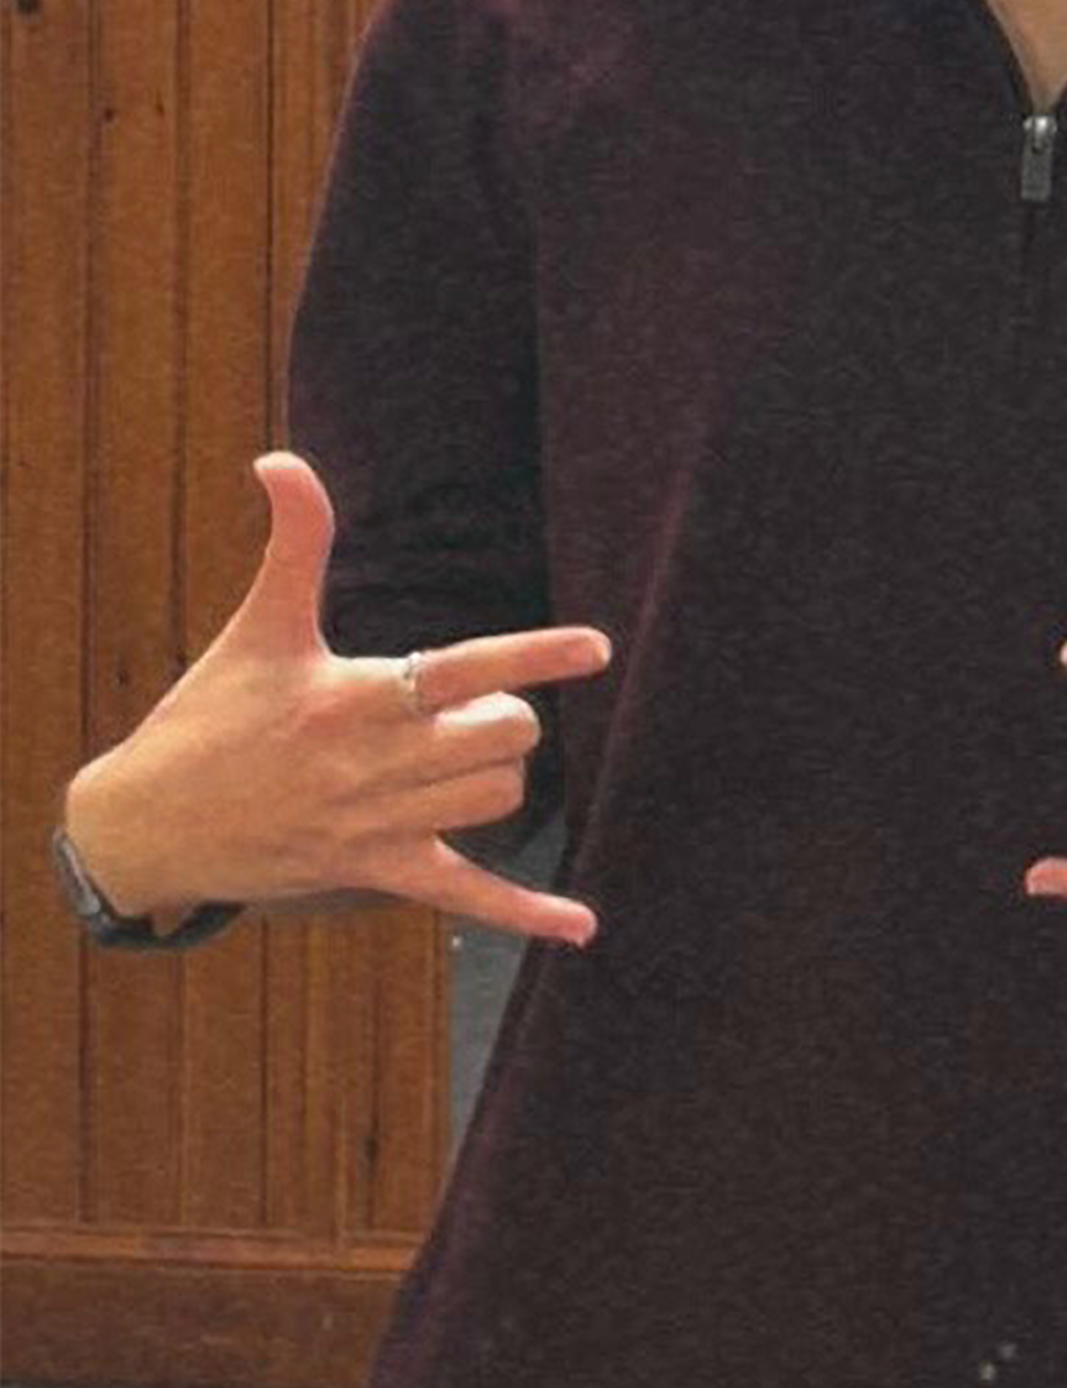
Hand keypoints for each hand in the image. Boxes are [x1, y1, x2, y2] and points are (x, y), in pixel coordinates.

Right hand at [62, 453, 611, 943]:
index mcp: (351, 695)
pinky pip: (466, 897)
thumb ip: (293, 542)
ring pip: (493, 800)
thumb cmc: (208, 714)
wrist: (149, 823)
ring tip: (466, 758)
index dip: (534, 656)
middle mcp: (371, 763)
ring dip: (500, 774)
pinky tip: (580, 927)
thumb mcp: (258, 626)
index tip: (597, 648)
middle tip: (472, 709)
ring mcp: (375, 826)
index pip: (462, 669)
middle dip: (507, 716)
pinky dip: (526, 911)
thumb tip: (280, 460)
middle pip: (498, 738)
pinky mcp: (372, 874)